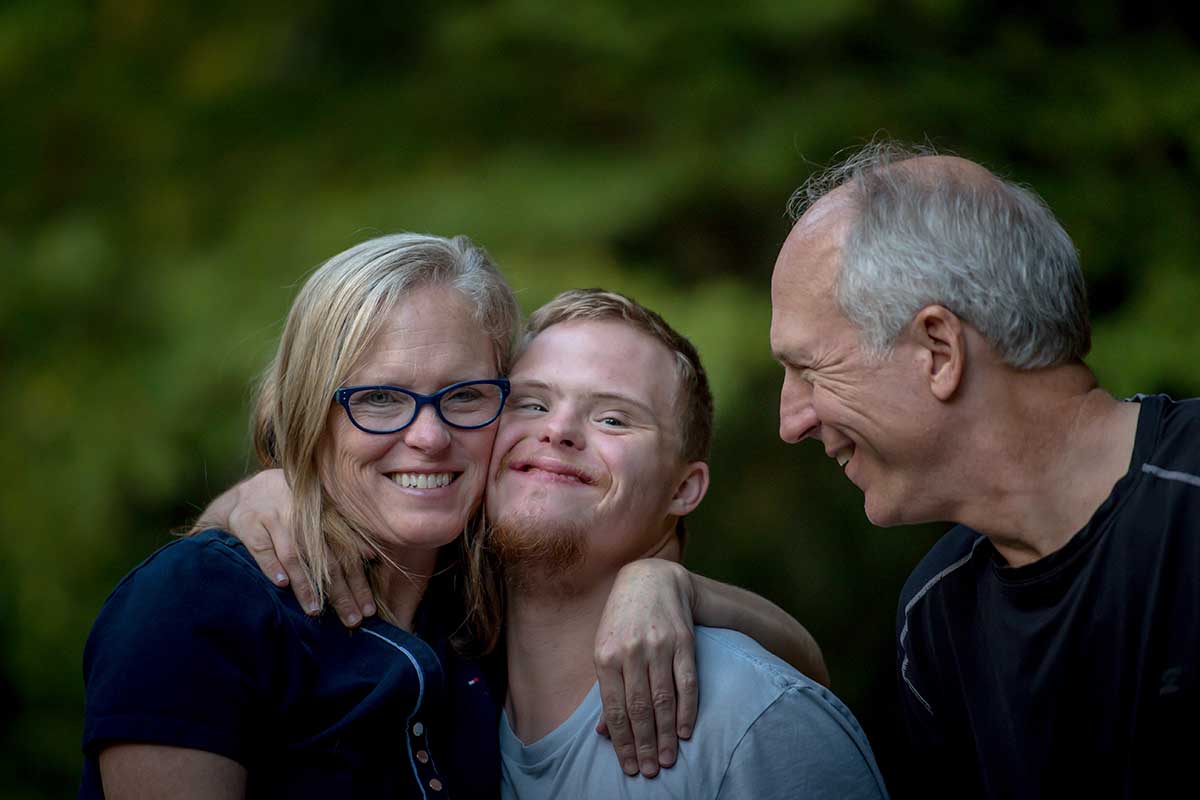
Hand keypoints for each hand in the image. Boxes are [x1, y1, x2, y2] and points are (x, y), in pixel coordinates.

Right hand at [217, 470, 374, 625]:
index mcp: (324, 513)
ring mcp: (275, 517)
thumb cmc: (291, 509)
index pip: (347, 553)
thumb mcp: (318, 514)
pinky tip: (281, 585)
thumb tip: (371, 555)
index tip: (368, 609)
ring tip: (316, 610)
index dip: (359, 582)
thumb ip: (343, 533)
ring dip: (306, 585)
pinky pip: (262, 548)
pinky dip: (272, 567)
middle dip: (340, 592)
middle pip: (326, 559)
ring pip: (294, 556)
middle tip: (352, 620)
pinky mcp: (249, 523)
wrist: (247, 494)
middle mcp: (303, 515)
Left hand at [593, 558, 697, 778]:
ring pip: (664, 699)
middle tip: (651, 770)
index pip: (615, 709)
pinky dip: (687, 710)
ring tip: (669, 759)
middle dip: (645, 744)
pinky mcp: (683, 641)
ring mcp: (659, 646)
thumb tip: (603, 732)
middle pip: (640, 709)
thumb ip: (606, 690)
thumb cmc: (621, 620)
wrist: (650, 579)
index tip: (630, 766)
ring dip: (667, 734)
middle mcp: (631, 651)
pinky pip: (687, 682)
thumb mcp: (604, 648)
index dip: (623, 742)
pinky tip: (686, 732)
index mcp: (605, 655)